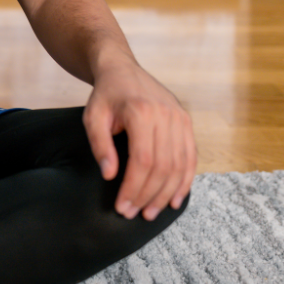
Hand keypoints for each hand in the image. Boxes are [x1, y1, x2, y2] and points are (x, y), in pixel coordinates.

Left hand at [83, 61, 195, 220]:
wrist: (122, 69)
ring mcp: (180, 118)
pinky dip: (185, 181)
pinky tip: (175, 199)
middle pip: (163, 166)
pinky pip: (190, 157)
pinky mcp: (186, 122)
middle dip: (149, 195)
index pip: (142, 160)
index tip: (122, 206)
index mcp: (141, 111)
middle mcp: (165, 115)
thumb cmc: (105, 95)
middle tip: (135, 214)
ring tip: (151, 212)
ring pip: (179, 165)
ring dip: (167, 193)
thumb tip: (110, 175)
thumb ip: (99, 144)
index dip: (134, 188)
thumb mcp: (92, 116)